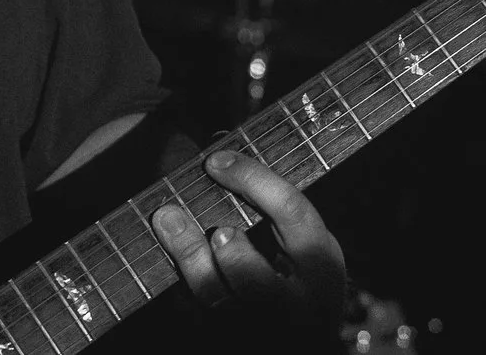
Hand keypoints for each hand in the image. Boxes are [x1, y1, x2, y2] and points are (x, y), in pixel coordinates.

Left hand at [150, 150, 346, 334]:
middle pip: (255, 282)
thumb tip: (218, 150)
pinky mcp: (228, 339)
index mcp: (322, 263)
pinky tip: (163, 252)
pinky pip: (192, 311)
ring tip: (168, 221)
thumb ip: (272, 206)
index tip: (214, 160)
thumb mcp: (305, 244)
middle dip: (229, 252)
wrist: (301, 343)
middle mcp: (296, 303)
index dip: (250, 178)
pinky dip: (174, 279)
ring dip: (187, 257)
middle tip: (214, 228)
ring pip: (215, 299)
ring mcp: (259, 327)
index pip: (290, 211)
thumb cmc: (300, 279)